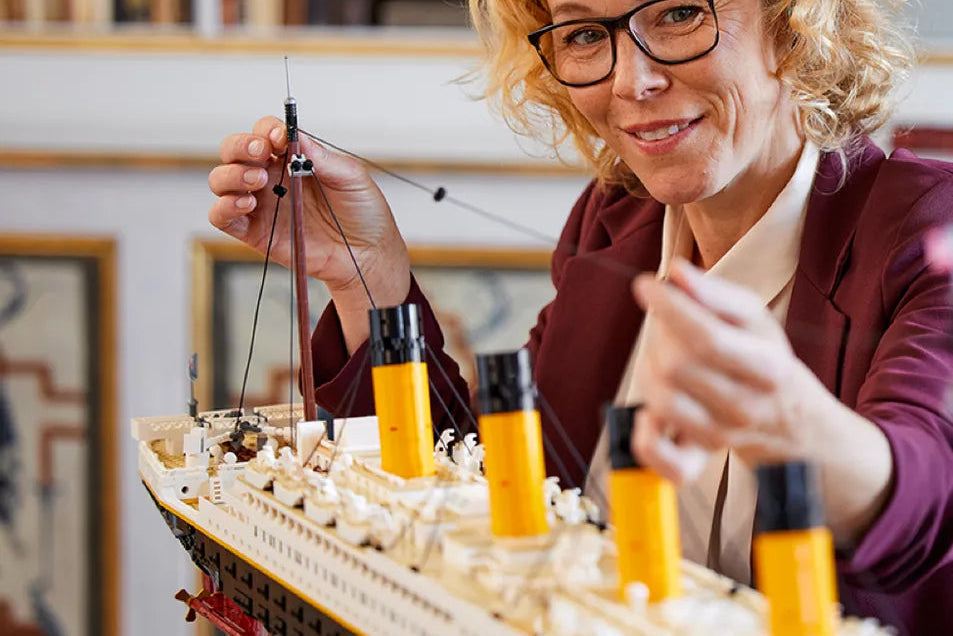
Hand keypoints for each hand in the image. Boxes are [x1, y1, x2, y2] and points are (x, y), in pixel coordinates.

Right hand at [208, 116, 409, 305]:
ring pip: (221, 180)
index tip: (280, 137)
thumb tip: (296, 136)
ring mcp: (260, 204)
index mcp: (292, 159)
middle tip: (262, 154)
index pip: (265, 133)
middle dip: (241, 146)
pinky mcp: (254, 231)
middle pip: (234, 151)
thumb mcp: (352, 177)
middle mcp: (271, 177)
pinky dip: (224, 207)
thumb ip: (322, 157)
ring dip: (232, 175)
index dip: (267, 130)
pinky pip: (222, 217)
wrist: (367, 253)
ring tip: (259, 181)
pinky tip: (246, 204)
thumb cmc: (362, 214)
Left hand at [630, 258, 834, 482]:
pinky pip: (660, 458)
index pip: (707, 339)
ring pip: (660, 400)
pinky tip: (648, 413)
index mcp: (767, 367)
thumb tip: (676, 273)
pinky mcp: (697, 461)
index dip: (668, 308)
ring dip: (649, 370)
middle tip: (667, 325)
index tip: (646, 285)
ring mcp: (720, 437)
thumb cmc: (764, 361)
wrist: (791, 425)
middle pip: (676, 367)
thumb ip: (716, 293)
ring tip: (663, 357)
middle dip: (660, 335)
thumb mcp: (754, 319)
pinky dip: (644, 436)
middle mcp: (745, 407)